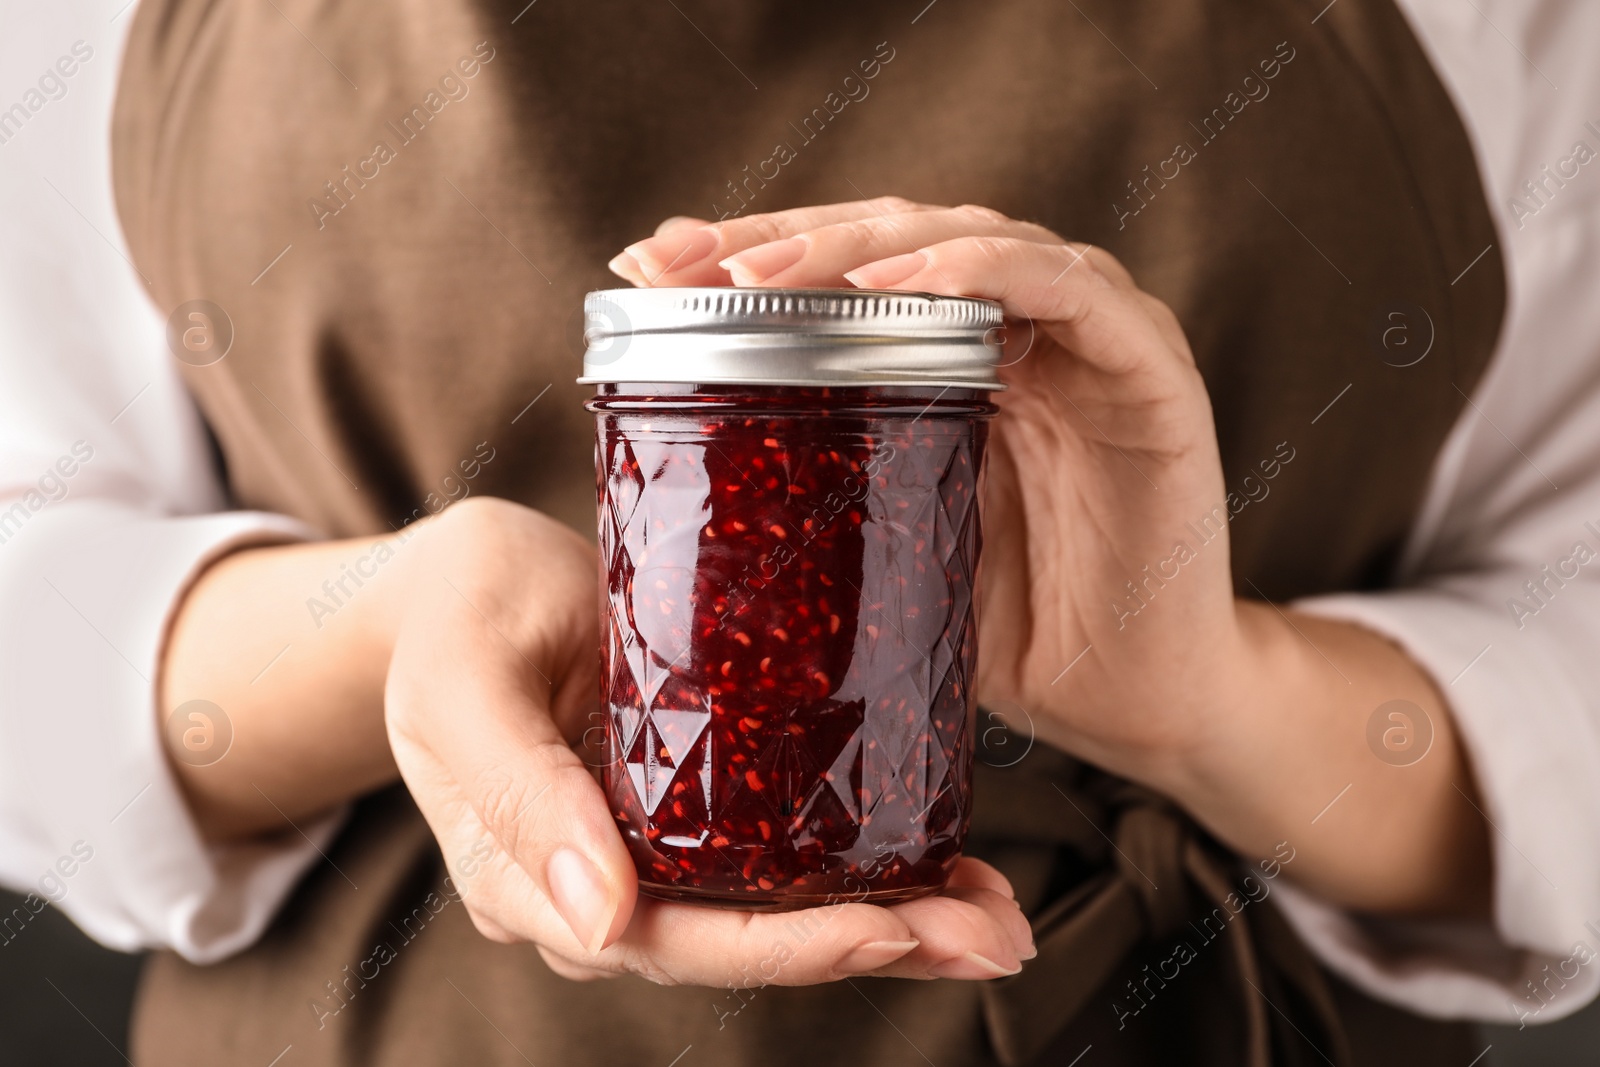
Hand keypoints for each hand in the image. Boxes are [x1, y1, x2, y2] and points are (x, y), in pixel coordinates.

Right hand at [385, 496, 1034, 983]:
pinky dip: (863, 865)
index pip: (669, 940)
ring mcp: (648, 851)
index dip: (784, 947)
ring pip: (773, 911)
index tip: (888, 929)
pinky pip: (776, 855)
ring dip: (889, 918)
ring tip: (995, 914)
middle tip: (989, 934)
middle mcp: (599, 885)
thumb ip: (518, 793)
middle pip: (742, 942)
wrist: (463, 583)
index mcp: (531, 877)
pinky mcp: (691, 807)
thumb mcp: (465, 683)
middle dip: (870, 942)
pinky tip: (945, 863)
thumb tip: (599, 922)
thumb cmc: (457, 615)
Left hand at [612, 200, 1236, 786]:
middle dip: (781, 239)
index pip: (847, 273)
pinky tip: (896, 289)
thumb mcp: (883, 550)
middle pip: (895, 236)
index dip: (746, 255)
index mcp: (959, 356)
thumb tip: (667, 489)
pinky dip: (982, 273)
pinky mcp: (1150, 371)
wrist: (1133, 704)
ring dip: (862, 247)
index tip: (641, 265)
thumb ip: (820, 493)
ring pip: (971, 238)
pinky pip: (1069, 292)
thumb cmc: (1011, 626)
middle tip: (680, 259)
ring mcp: (1091, 338)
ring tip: (762, 273)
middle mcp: (1024, 327)